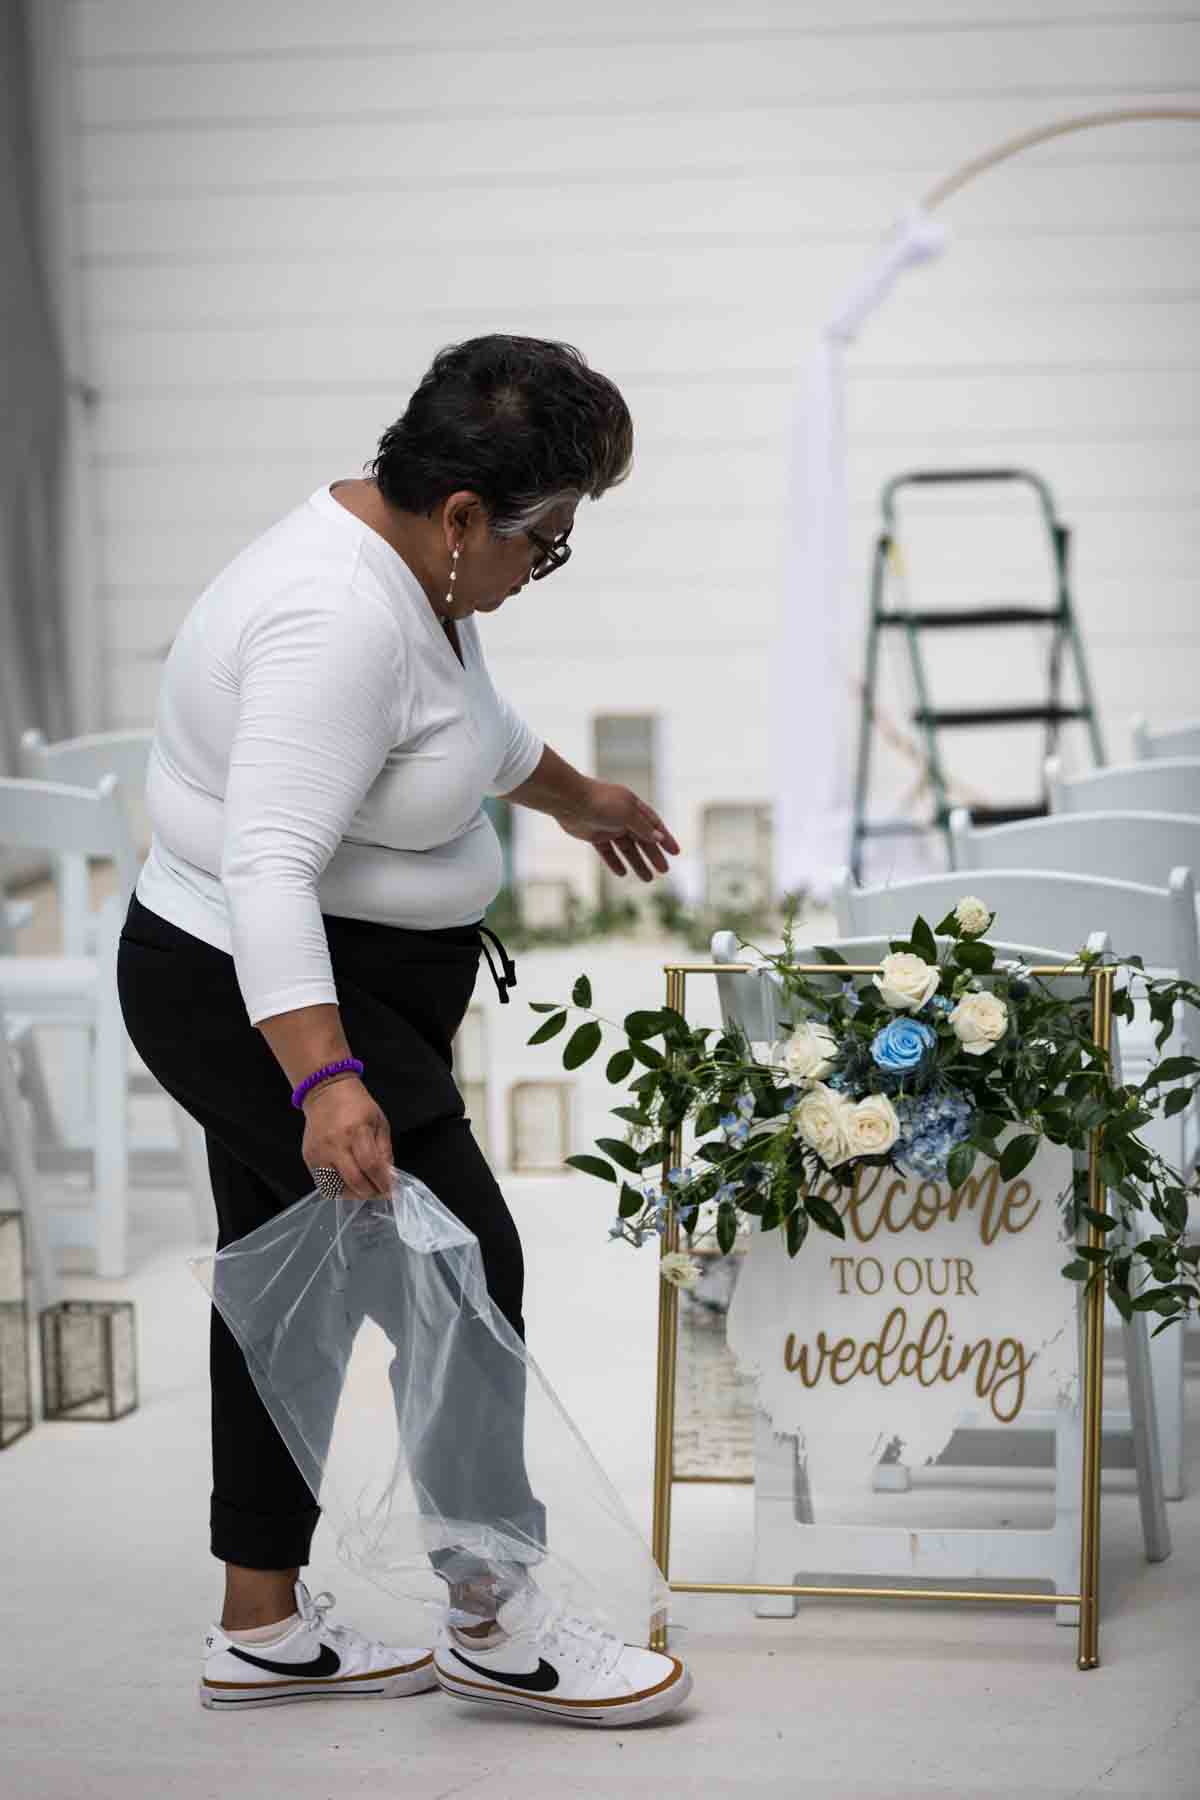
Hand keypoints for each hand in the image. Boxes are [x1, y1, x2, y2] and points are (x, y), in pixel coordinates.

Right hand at [301, 1075, 394, 1199]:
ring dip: (354, 1194)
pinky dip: (339, 1189)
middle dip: (370, 1192)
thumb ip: (384, 1150)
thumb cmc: (357, 1106)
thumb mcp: (379, 1122)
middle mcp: (335, 1143)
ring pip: (337, 1187)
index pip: (370, 1164)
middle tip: (379, 1193)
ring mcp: (319, 1153)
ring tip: (364, 1189)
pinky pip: (324, 1184)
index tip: (390, 1189)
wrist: (326, 1093)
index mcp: (356, 1130)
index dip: (382, 1181)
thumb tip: (388, 1176)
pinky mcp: (309, 1159)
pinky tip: (348, 1183)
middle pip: (354, 1180)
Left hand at [555, 782, 680, 881]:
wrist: (570, 801)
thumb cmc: (601, 802)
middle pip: (642, 839)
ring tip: (648, 879)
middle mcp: (622, 816)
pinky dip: (615, 862)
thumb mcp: (627, 814)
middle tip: (664, 871)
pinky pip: (608, 852)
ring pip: (627, 848)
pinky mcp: (594, 835)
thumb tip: (659, 838)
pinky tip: (623, 873)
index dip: (665, 838)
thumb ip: (643, 827)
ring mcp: (608, 826)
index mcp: (633, 806)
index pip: (654, 824)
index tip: (675, 852)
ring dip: (637, 863)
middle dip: (653, 855)